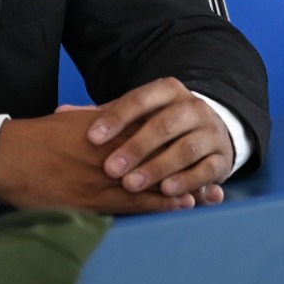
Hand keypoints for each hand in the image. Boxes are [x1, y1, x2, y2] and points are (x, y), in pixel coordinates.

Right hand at [0, 109, 191, 213]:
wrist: (5, 155)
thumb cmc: (39, 137)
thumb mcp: (77, 120)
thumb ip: (105, 117)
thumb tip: (123, 112)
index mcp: (111, 130)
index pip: (155, 134)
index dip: (180, 142)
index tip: (202, 146)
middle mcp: (113, 150)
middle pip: (160, 157)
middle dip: (187, 166)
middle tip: (216, 175)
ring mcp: (103, 175)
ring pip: (151, 181)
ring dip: (180, 188)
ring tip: (207, 193)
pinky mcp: (90, 198)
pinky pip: (132, 202)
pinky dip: (158, 203)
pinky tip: (179, 204)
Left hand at [86, 77, 234, 204]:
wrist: (208, 130)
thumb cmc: (160, 124)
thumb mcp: (136, 114)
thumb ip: (104, 114)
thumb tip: (62, 110)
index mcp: (169, 92)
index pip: (142, 99)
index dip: (117, 117)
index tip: (92, 137)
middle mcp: (193, 108)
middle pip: (166, 124)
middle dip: (137, 147)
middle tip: (110, 169)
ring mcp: (211, 132)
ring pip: (186, 148)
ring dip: (159, 167)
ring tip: (132, 184)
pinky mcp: (222, 158)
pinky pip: (207, 169)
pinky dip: (188, 181)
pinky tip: (167, 191)